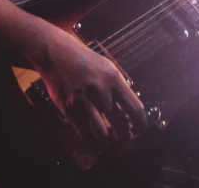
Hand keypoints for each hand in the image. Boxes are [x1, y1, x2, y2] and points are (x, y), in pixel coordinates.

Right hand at [38, 28, 146, 151]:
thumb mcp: (107, 67)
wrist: (57, 55)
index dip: (140, 123)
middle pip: (121, 124)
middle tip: (125, 137)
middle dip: (125, 136)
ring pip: (104, 135)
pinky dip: (93, 143)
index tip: (140, 129)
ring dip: (109, 143)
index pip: (135, 108)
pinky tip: (97, 143)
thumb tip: (130, 108)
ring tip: (110, 143)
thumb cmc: (84, 61)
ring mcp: (85, 101)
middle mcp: (101, 91)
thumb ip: (118, 87)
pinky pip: (86, 135)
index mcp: (114, 78)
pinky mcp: (71, 109)